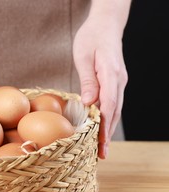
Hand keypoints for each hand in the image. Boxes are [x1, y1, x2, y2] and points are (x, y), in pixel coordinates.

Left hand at [73, 5, 128, 158]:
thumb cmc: (91, 38)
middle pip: (114, 112)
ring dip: (109, 130)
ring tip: (102, 148)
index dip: (104, 126)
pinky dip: (108, 119)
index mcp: (111, 74)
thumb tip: (88, 103)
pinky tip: (102, 129)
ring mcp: (119, 82)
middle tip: (101, 154)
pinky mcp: (115, 83)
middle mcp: (118, 81)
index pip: (108, 105)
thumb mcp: (84, 57)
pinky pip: (113, 104)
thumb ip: (88, 80)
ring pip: (115, 110)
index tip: (100, 142)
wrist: (105, 25)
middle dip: (107, 134)